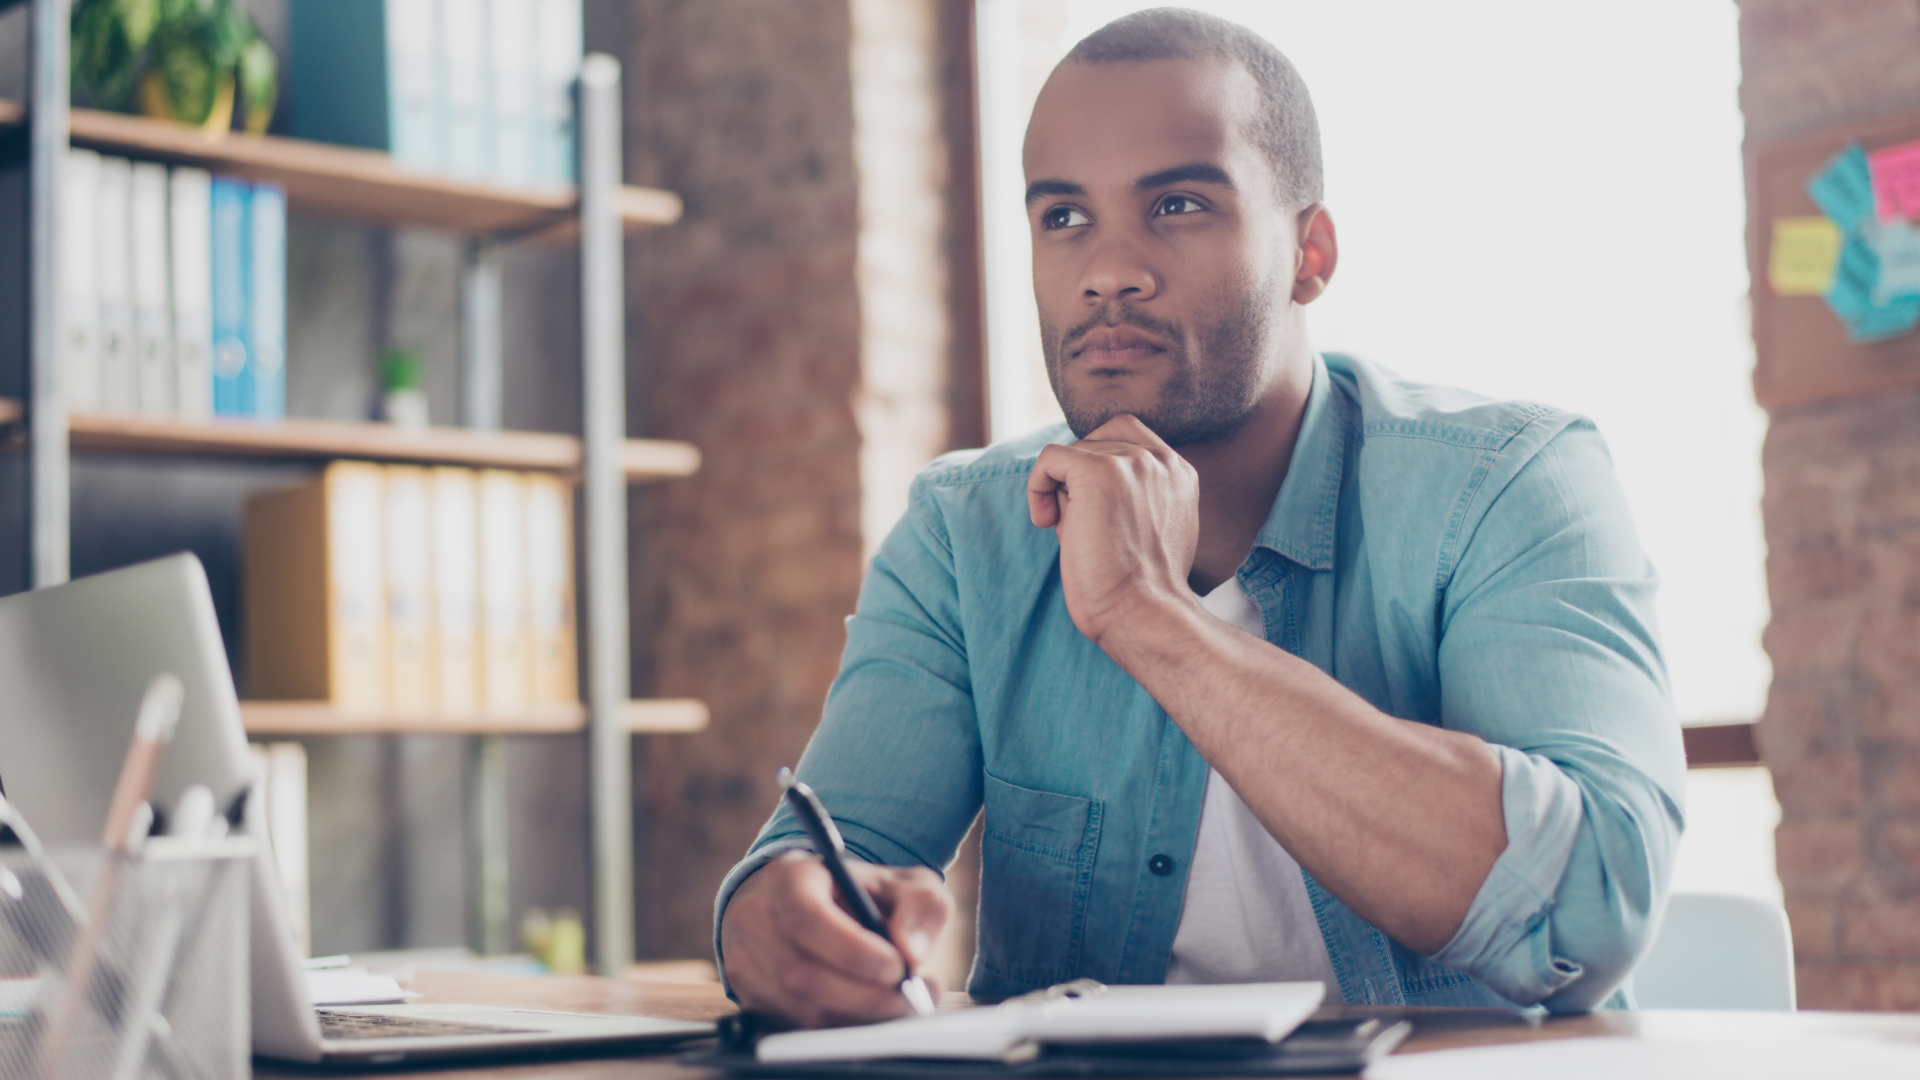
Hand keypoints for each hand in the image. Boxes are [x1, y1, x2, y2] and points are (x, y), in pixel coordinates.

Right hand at [720, 851, 952, 1027]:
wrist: (812, 905)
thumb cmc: (859, 894)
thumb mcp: (900, 883)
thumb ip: (920, 907)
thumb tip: (912, 952)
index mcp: (788, 877)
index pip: (805, 917)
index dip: (851, 950)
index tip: (896, 967)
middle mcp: (754, 917)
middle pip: (800, 972)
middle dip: (864, 995)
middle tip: (909, 997)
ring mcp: (744, 961)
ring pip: (800, 1008)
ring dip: (857, 1016)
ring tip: (897, 1003)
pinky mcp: (749, 998)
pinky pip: (796, 1027)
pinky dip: (840, 1027)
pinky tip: (868, 1011)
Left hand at [1027, 415, 1199, 646]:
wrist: (1141, 614)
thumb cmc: (1137, 588)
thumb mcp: (1143, 530)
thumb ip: (1125, 495)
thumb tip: (1068, 480)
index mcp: (1179, 473)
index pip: (1129, 437)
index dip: (1099, 462)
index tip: (1091, 507)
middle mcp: (1161, 461)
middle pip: (1098, 441)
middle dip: (1079, 475)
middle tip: (1076, 520)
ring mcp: (1132, 462)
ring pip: (1074, 451)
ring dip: (1061, 488)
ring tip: (1067, 531)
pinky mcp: (1100, 472)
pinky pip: (1049, 458)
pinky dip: (1036, 486)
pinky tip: (1044, 521)